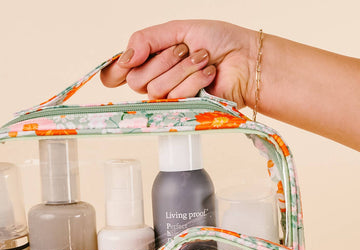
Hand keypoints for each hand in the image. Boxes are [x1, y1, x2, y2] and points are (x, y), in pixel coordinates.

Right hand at [100, 20, 257, 107]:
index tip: (123, 66)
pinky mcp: (186, 110)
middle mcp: (157, 81)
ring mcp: (171, 98)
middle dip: (163, 61)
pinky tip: (209, 75)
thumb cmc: (218, 42)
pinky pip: (176, 98)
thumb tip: (124, 58)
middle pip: (137, 81)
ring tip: (203, 59)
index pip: (117, 73)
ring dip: (184, 69)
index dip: (114, 72)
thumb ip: (146, 40)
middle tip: (185, 51)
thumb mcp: (178, 30)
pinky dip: (195, 81)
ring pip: (157, 90)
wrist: (245, 59)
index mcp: (151, 60)